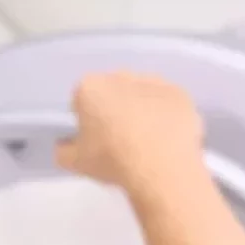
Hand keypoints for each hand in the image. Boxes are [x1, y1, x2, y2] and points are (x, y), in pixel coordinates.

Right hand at [56, 72, 205, 191]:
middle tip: (118, 139)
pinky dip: (166, 115)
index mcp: (89, 88)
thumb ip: (63, 150)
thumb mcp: (75, 163)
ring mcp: (154, 82)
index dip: (85, 119)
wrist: (162, 168)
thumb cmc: (112, 161)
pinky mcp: (180, 94)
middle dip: (113, 108)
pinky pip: (167, 102)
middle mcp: (121, 77)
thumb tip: (66, 145)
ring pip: (141, 93)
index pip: (81, 99)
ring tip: (146, 139)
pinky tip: (166, 138)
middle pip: (112, 91)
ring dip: (141, 108)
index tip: (92, 138)